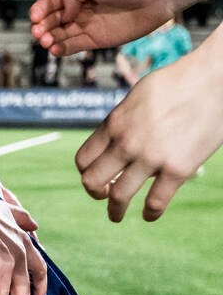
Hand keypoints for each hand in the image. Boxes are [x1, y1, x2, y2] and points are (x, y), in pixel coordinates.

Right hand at [29, 0, 173, 56]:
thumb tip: (62, 15)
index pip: (53, 1)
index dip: (40, 9)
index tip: (33, 16)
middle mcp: (82, 9)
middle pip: (54, 20)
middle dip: (42, 26)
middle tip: (38, 32)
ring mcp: (89, 25)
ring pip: (61, 34)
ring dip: (49, 38)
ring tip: (45, 41)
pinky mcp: (97, 40)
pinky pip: (74, 46)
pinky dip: (61, 49)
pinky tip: (54, 48)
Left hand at [75, 45, 222, 220]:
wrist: (213, 78)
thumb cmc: (177, 82)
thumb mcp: (137, 96)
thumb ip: (123, 120)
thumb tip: (114, 136)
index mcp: (114, 123)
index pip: (84, 159)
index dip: (86, 172)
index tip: (96, 178)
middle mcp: (127, 142)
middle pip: (92, 181)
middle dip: (95, 193)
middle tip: (103, 197)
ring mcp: (151, 157)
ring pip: (118, 197)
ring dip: (115, 211)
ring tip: (115, 216)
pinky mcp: (177, 169)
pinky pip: (155, 202)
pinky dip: (149, 214)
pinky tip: (149, 216)